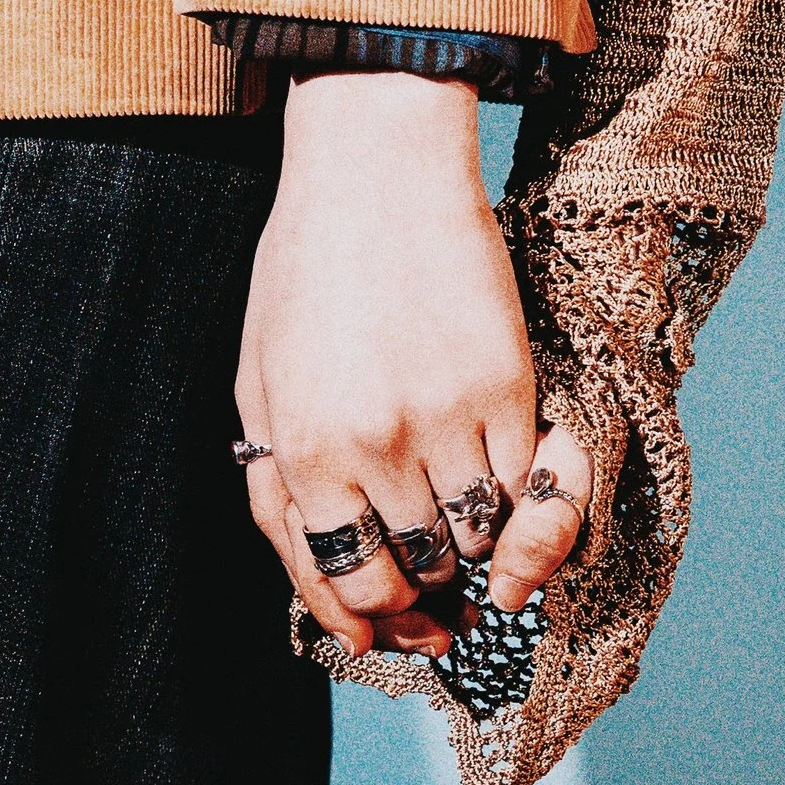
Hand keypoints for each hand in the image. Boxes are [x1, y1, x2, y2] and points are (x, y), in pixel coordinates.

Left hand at [237, 71, 589, 658]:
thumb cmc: (304, 277)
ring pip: (477, 536)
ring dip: (471, 532)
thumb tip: (337, 615)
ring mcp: (444, 417)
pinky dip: (514, 491)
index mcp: (302, 451)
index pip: (350, 584)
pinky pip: (524, 485)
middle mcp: (373, 445)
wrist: (374, 170)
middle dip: (427, 577)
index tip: (396, 614)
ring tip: (455, 489)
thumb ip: (281, 500)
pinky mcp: (506, 385)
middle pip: (419, 567)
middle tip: (435, 557)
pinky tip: (491, 456)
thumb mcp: (260, 391)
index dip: (377, 613)